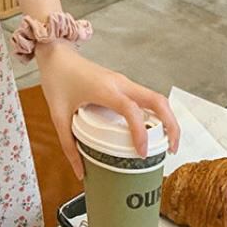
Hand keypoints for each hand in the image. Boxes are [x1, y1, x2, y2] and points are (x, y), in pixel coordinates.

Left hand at [35, 42, 180, 180]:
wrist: (55, 54)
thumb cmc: (57, 78)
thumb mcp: (58, 115)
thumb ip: (69, 145)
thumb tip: (80, 172)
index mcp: (105, 90)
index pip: (132, 111)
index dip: (141, 133)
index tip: (141, 153)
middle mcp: (119, 83)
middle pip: (158, 101)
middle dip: (171, 125)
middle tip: (170, 150)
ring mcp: (122, 81)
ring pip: (155, 97)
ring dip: (166, 118)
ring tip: (164, 143)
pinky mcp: (121, 82)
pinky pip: (145, 96)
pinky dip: (154, 112)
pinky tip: (149, 129)